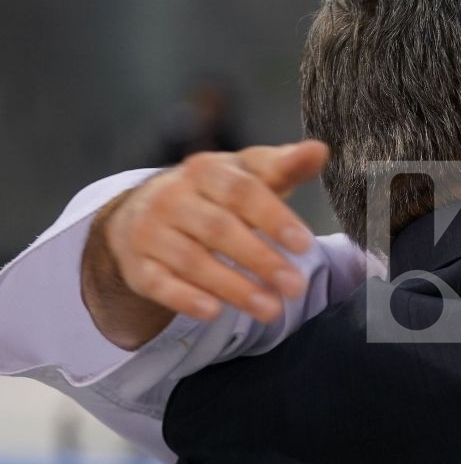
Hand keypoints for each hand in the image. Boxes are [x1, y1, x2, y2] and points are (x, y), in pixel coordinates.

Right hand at [84, 141, 328, 348]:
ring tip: (271, 309)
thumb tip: (319, 150)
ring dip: (234, 288)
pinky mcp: (137, 266)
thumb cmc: (215, 194)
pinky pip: (159, 284)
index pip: (242, 191)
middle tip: (296, 286)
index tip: (306, 245)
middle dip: (260, 259)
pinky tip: (214, 312)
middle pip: (218, 229)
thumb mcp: (248, 175)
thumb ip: (284, 167)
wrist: (145, 211)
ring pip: (192, 261)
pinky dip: (185, 299)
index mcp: (205, 170)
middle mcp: (172, 197)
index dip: (274, 218)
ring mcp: (150, 232)